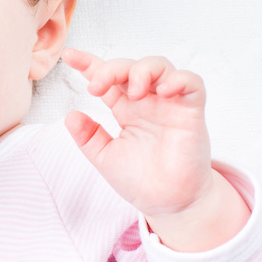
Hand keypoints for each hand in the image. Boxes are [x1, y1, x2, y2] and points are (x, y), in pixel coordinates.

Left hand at [62, 48, 248, 250]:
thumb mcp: (105, 158)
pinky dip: (179, 79)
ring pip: (160, 66)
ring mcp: (169, 104)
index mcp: (125, 110)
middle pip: (130, 66)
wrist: (168, 205)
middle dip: (112, 68)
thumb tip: (70, 115)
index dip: (89, 64)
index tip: (68, 56)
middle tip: (98, 86)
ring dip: (142, 70)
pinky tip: (164, 91)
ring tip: (134, 92)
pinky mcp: (191, 112)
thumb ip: (88, 138)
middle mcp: (147, 102)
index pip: (107, 80)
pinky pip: (192, 83)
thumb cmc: (140, 181)